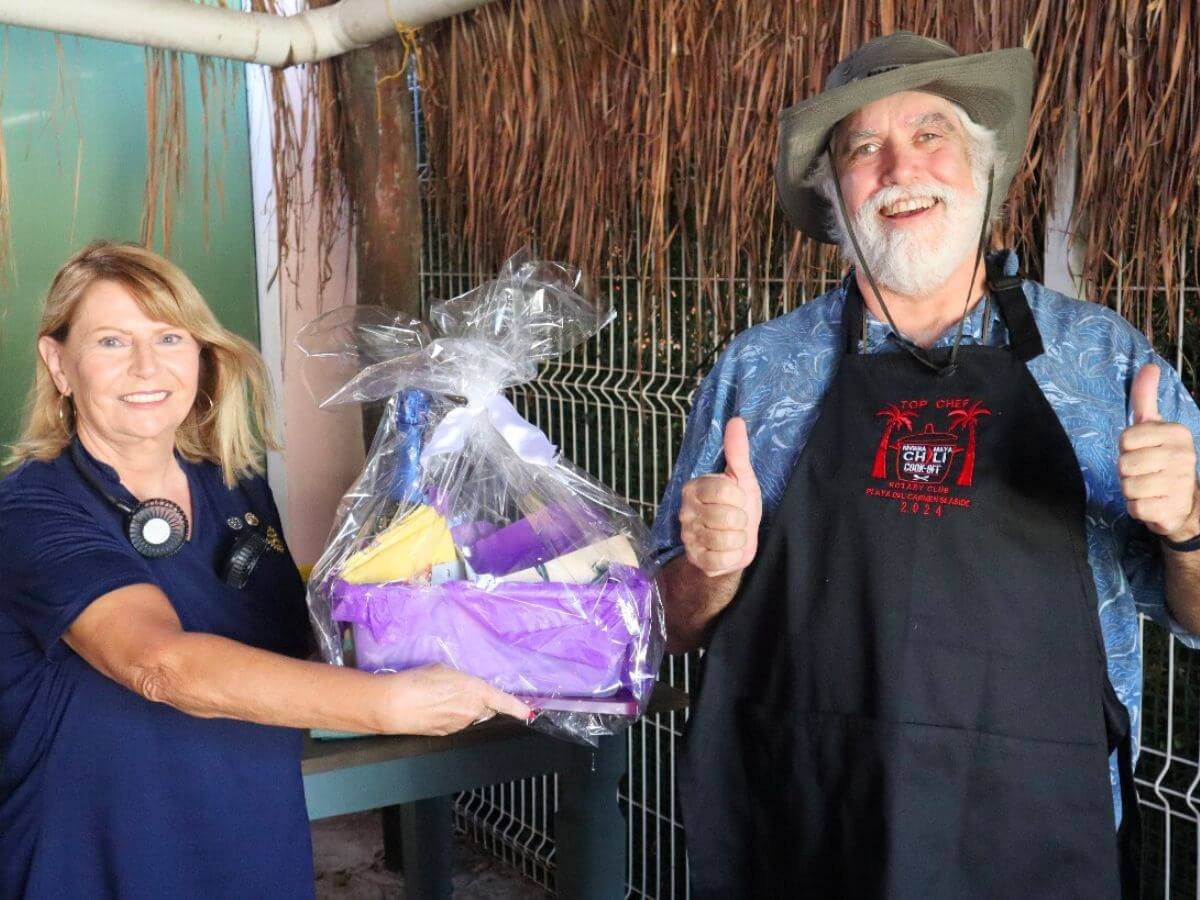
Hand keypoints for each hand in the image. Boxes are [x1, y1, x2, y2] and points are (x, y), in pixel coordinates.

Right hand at [380, 664, 530, 735]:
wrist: (393, 705)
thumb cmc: (417, 681)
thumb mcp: (444, 671)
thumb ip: (463, 681)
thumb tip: (466, 688)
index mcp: (475, 691)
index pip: (503, 702)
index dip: (518, 708)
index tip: (529, 713)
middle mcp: (472, 712)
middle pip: (486, 710)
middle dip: (482, 703)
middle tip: (461, 693)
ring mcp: (460, 726)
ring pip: (471, 718)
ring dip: (464, 710)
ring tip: (441, 699)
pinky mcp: (447, 734)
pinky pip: (457, 724)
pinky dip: (451, 717)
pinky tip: (434, 709)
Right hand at [678, 417, 762, 576]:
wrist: (734, 542)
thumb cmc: (737, 507)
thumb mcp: (741, 477)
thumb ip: (737, 451)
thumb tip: (736, 420)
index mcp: (694, 488)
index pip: (723, 491)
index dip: (740, 497)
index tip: (739, 499)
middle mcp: (686, 512)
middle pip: (727, 517)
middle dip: (741, 520)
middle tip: (736, 519)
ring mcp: (688, 537)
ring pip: (726, 539)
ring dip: (738, 539)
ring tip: (733, 534)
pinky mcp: (696, 559)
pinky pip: (721, 560)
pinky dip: (732, 557)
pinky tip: (728, 550)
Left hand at [1119, 364, 1199, 540]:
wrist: (1184, 502)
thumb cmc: (1161, 459)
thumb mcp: (1153, 427)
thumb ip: (1145, 399)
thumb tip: (1149, 366)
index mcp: (1176, 433)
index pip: (1126, 438)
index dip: (1126, 448)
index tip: (1141, 451)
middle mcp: (1183, 456)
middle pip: (1124, 464)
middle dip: (1126, 472)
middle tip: (1143, 473)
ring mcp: (1180, 484)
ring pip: (1128, 487)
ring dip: (1131, 491)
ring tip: (1147, 488)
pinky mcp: (1172, 509)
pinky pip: (1135, 507)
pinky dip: (1136, 508)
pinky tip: (1151, 503)